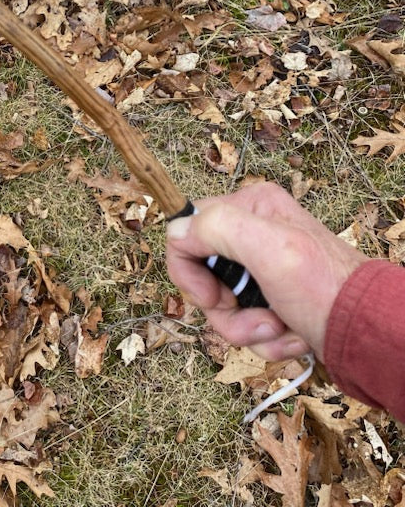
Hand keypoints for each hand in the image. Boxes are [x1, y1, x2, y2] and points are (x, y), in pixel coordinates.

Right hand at [165, 182, 366, 359]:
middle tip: (255, 320)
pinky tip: (290, 336)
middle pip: (201, 274)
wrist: (369, 335)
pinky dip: (263, 337)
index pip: (185, 231)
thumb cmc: (326, 290)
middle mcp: (252, 231)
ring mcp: (260, 266)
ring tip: (278, 330)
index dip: (189, 271)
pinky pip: (242, 319)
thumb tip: (176, 231)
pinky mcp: (269, 295)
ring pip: (220, 304)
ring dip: (245, 328)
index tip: (212, 298)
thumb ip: (217, 228)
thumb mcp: (270, 248)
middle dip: (224, 309)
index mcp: (249, 207)